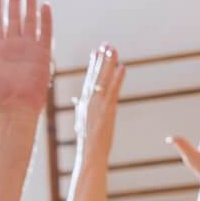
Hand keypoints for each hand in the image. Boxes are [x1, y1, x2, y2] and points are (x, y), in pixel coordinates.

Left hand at [0, 0, 52, 114]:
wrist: (17, 107)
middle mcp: (13, 47)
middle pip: (13, 18)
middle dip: (14, 0)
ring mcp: (28, 49)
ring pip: (29, 21)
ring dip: (30, 5)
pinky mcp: (42, 54)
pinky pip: (45, 32)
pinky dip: (45, 20)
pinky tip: (45, 6)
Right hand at [72, 43, 124, 158]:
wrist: (89, 156)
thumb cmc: (87, 145)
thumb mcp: (81, 123)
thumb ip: (80, 109)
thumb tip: (77, 100)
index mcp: (83, 105)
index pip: (88, 81)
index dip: (92, 66)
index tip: (95, 52)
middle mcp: (88, 103)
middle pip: (94, 77)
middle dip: (100, 59)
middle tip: (105, 44)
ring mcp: (97, 106)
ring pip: (103, 80)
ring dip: (108, 63)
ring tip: (113, 49)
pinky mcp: (107, 110)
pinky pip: (113, 91)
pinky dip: (118, 78)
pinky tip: (122, 67)